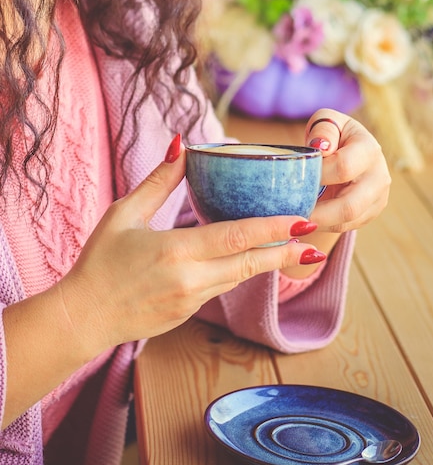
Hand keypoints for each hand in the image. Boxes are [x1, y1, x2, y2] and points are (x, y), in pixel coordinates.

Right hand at [60, 142, 324, 355]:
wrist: (83, 317)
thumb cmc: (99, 263)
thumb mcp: (124, 214)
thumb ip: (158, 182)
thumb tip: (182, 147)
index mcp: (175, 251)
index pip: (237, 238)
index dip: (274, 229)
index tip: (303, 222)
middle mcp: (191, 280)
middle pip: (251, 264)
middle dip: (286, 253)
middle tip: (316, 242)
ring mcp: (192, 301)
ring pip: (241, 278)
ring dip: (268, 263)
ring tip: (296, 250)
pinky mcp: (189, 314)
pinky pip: (223, 288)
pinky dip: (241, 273)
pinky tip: (253, 261)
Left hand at [306, 108, 390, 232]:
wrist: (353, 152)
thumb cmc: (333, 136)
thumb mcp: (326, 122)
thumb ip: (322, 130)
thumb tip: (321, 148)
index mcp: (369, 149)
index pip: (344, 167)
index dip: (318, 174)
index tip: (296, 177)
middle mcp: (379, 177)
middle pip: (349, 206)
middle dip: (317, 213)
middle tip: (291, 214)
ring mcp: (377, 199)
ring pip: (345, 222)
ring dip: (317, 223)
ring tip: (295, 218)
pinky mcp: (369, 215)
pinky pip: (343, 228)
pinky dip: (322, 226)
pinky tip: (306, 219)